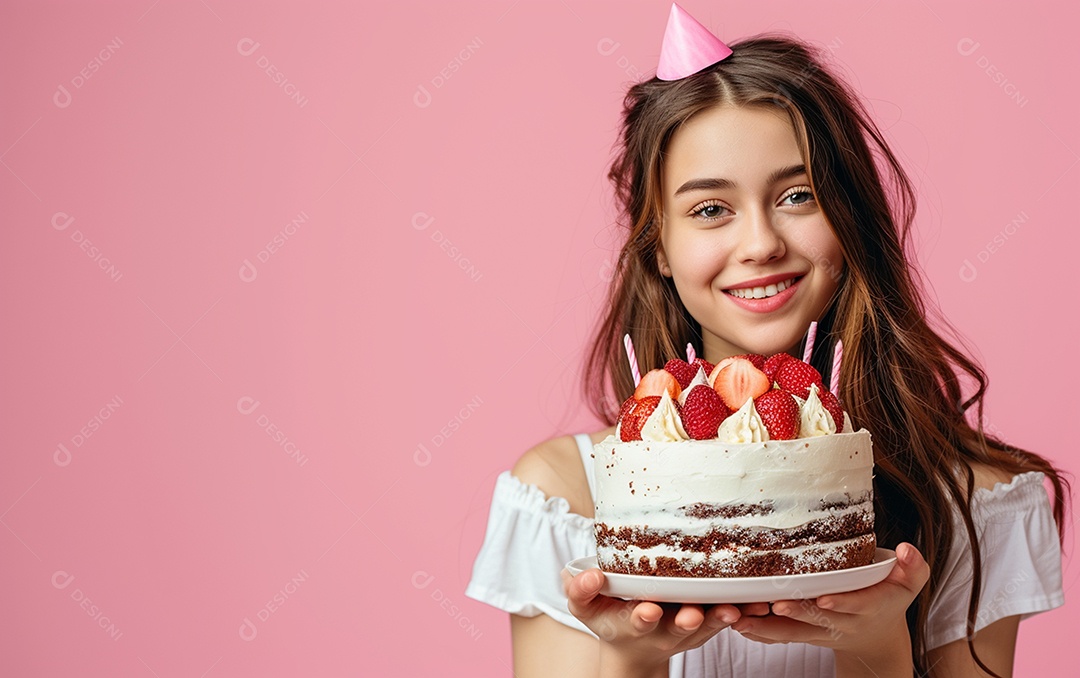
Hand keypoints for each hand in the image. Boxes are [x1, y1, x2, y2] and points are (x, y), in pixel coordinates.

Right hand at [561, 567, 741, 674]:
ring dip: (720, 617)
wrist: (634, 644)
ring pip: (708, 624)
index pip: (638, 622)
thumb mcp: (585, 607)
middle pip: (678, 628)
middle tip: (692, 614)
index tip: (647, 610)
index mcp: (634, 623)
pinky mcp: (708, 620)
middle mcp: (664, 629)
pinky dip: (742, 609)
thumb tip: (590, 575)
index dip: (642, 617)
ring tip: (734, 609)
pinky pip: (726, 616)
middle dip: (686, 621)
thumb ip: (580, 591)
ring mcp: (688, 627)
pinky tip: (759, 600)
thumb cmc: (608, 616)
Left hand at [729, 543, 929, 676]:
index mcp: (869, 607)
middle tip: (775, 605)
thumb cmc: (889, 597)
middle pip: (818, 621)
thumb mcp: (909, 583)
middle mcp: (843, 623)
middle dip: (797, 614)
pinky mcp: (803, 633)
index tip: (824, 597)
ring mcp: (821, 631)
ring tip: (742, 619)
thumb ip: (914, 568)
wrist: (876, 635)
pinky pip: (780, 636)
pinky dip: (759, 632)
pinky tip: (738, 623)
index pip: (856, 606)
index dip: (841, 602)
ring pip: (793, 633)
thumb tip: (908, 551)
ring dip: (767, 627)